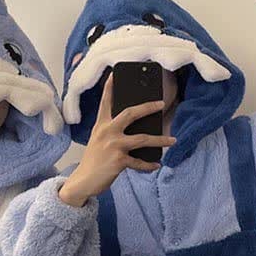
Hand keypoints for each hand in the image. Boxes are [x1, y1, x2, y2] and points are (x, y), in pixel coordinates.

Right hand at [58, 74, 175, 206]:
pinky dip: (149, 165)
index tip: (115, 74)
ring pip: (142, 139)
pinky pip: (139, 162)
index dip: (110, 88)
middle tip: (161, 103)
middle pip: (131, 113)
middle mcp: (107, 132)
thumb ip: (111, 132)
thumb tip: (135, 131)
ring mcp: (113, 146)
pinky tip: (156, 165)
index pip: (105, 102)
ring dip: (160, 140)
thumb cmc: (93, 162)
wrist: (82, 181)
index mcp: (101, 126)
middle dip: (148, 107)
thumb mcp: (97, 142)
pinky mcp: (118, 161)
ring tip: (173, 140)